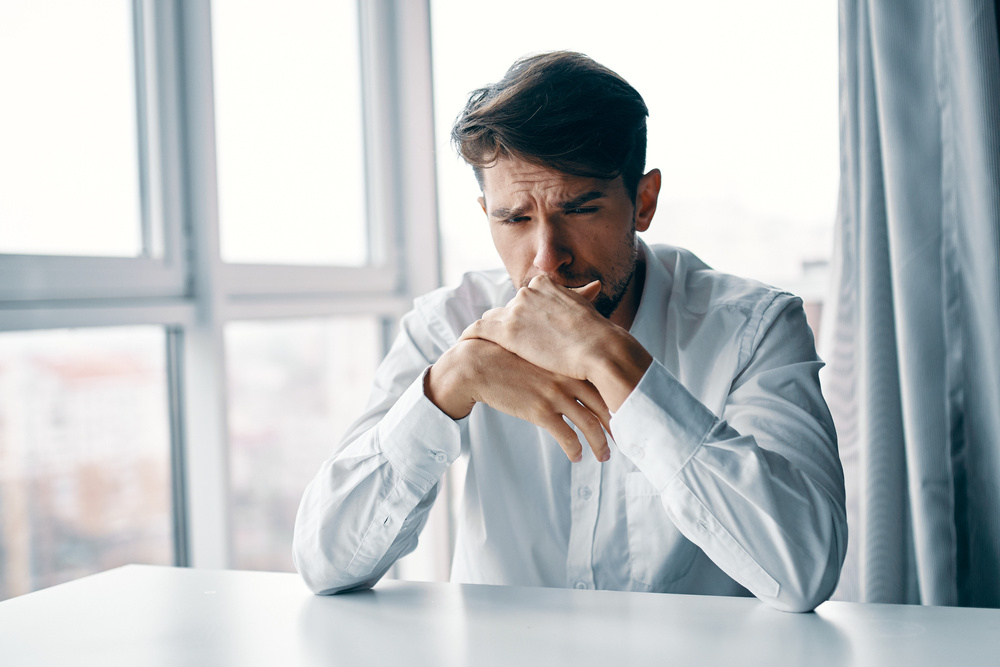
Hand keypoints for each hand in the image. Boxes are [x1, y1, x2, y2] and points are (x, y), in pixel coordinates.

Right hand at [425, 338, 610, 461]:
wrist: (479, 365)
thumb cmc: (509, 358)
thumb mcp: (541, 352)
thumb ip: (563, 359)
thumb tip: (581, 372)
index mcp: (572, 361)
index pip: (606, 383)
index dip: (621, 402)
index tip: (630, 415)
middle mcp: (569, 376)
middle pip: (605, 405)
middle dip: (618, 426)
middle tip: (626, 440)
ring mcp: (555, 394)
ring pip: (590, 424)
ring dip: (600, 444)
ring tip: (604, 456)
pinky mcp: (540, 411)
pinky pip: (566, 436)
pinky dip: (575, 449)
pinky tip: (576, 457)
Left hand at [459, 275, 652, 410]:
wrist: (599, 349)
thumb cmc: (599, 336)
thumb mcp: (586, 309)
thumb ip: (579, 298)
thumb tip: (594, 287)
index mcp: (546, 285)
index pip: (525, 298)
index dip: (522, 314)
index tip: (522, 327)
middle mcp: (528, 293)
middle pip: (507, 308)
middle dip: (505, 323)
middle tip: (500, 341)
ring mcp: (516, 310)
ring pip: (491, 318)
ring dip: (487, 331)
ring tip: (477, 344)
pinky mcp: (507, 331)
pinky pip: (478, 329)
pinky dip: (469, 335)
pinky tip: (462, 344)